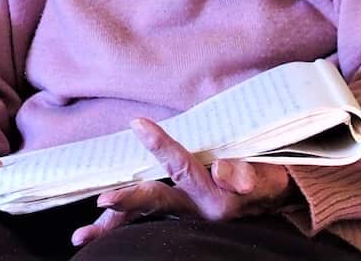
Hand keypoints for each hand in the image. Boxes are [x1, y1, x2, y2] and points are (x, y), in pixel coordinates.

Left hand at [71, 118, 294, 247]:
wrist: (280, 201)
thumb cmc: (272, 180)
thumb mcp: (268, 177)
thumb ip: (249, 175)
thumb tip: (225, 173)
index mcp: (217, 200)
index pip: (184, 169)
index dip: (162, 146)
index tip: (138, 124)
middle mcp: (197, 213)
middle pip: (156, 204)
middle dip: (128, 201)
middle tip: (101, 201)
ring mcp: (186, 218)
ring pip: (145, 220)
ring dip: (113, 226)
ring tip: (80, 236)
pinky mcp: (180, 218)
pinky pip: (148, 221)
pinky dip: (122, 224)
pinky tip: (97, 225)